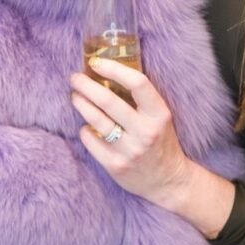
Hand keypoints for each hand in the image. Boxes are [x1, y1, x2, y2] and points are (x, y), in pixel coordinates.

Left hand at [70, 58, 233, 236]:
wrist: (169, 181)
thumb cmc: (160, 141)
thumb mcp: (159, 118)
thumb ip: (139, 99)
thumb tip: (106, 71)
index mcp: (159, 115)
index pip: (138, 83)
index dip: (114, 69)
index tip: (97, 62)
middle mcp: (146, 132)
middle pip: (109, 101)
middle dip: (86, 85)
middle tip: (75, 78)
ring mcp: (130, 150)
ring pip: (96, 120)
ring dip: (81, 104)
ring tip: (75, 96)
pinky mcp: (115, 165)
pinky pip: (90, 140)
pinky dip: (85, 129)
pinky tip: (87, 126)